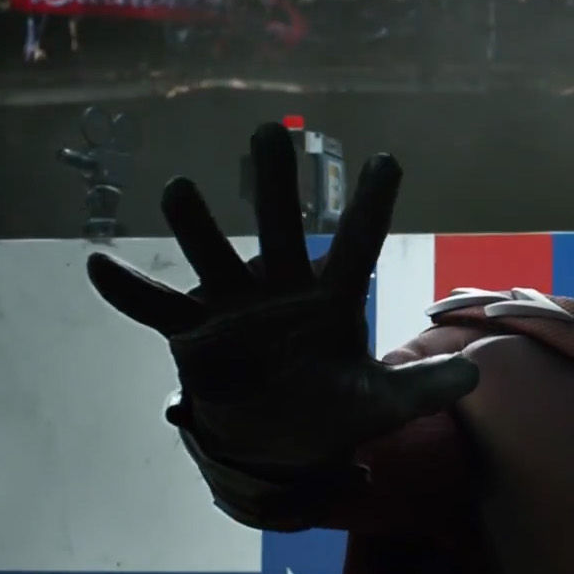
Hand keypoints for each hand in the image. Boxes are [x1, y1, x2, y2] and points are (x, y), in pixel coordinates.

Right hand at [86, 123, 477, 473]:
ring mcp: (233, 305)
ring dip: (195, 225)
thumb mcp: (382, 404)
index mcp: (333, 298)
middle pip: (280, 228)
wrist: (278, 442)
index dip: (372, 205)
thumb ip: (422, 388)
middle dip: (276, 184)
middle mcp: (281, 288)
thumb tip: (476, 377)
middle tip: (271, 132)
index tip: (387, 160)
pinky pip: (156, 308)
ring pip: (212, 254)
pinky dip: (127, 290)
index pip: (358, 243)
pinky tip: (96, 263)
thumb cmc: (333, 409)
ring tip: (180, 189)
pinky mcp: (193, 333)